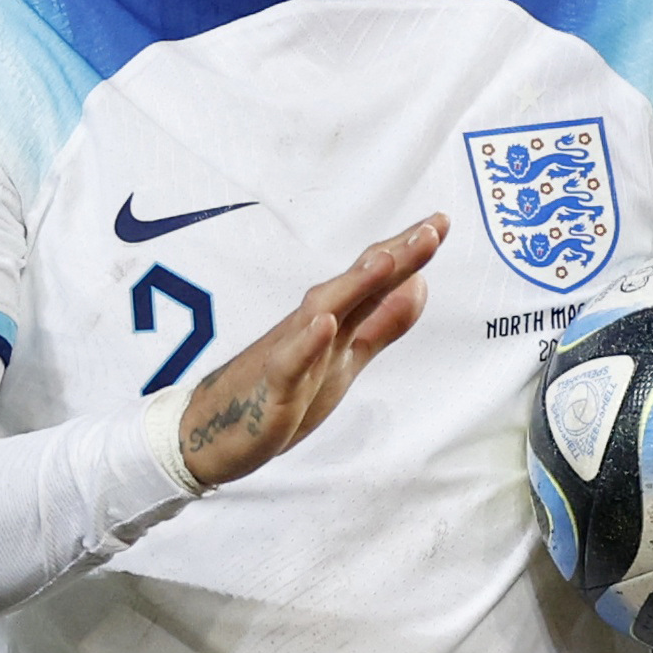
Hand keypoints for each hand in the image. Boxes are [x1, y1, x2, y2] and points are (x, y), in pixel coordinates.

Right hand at [179, 214, 444, 485]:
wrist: (212, 430)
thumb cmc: (284, 390)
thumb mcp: (347, 360)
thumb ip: (381, 324)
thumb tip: (419, 285)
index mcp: (336, 321)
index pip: (375, 278)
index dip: (408, 253)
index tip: (441, 222)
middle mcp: (314, 327)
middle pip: (357, 284)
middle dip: (393, 256)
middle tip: (431, 228)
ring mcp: (292, 353)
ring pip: (324, 312)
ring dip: (354, 285)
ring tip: (386, 260)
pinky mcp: (273, 387)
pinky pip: (290, 362)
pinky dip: (307, 342)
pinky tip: (326, 325)